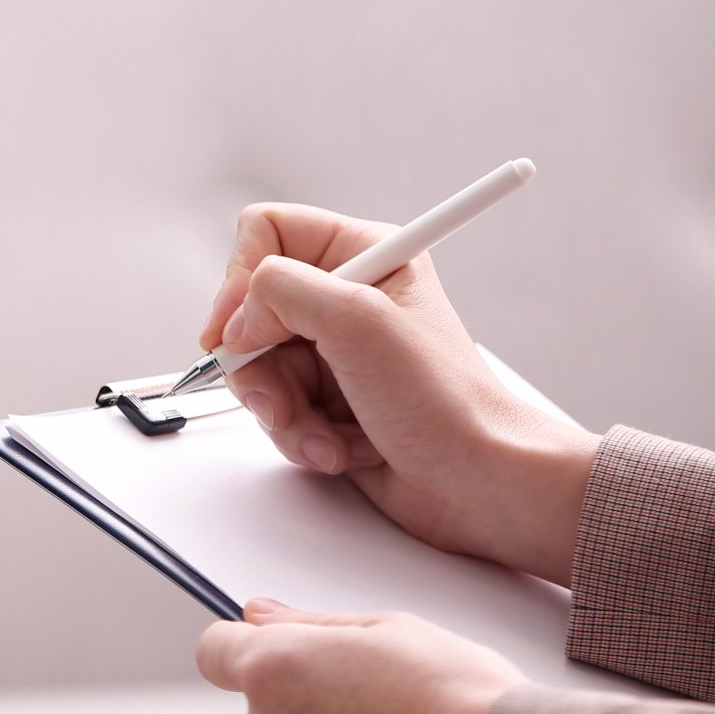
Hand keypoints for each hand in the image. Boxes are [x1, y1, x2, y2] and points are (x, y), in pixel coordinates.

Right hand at [200, 203, 599, 585]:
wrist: (478, 480)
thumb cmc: (446, 400)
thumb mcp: (359, 320)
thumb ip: (281, 291)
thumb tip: (236, 316)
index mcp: (365, 254)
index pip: (268, 232)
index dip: (242, 280)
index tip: (239, 331)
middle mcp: (347, 298)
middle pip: (251, 311)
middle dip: (261, 365)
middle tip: (285, 396)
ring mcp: (335, 353)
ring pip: (258, 369)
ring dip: (285, 411)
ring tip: (328, 433)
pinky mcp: (328, 401)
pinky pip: (277, 411)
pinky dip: (300, 436)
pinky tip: (341, 448)